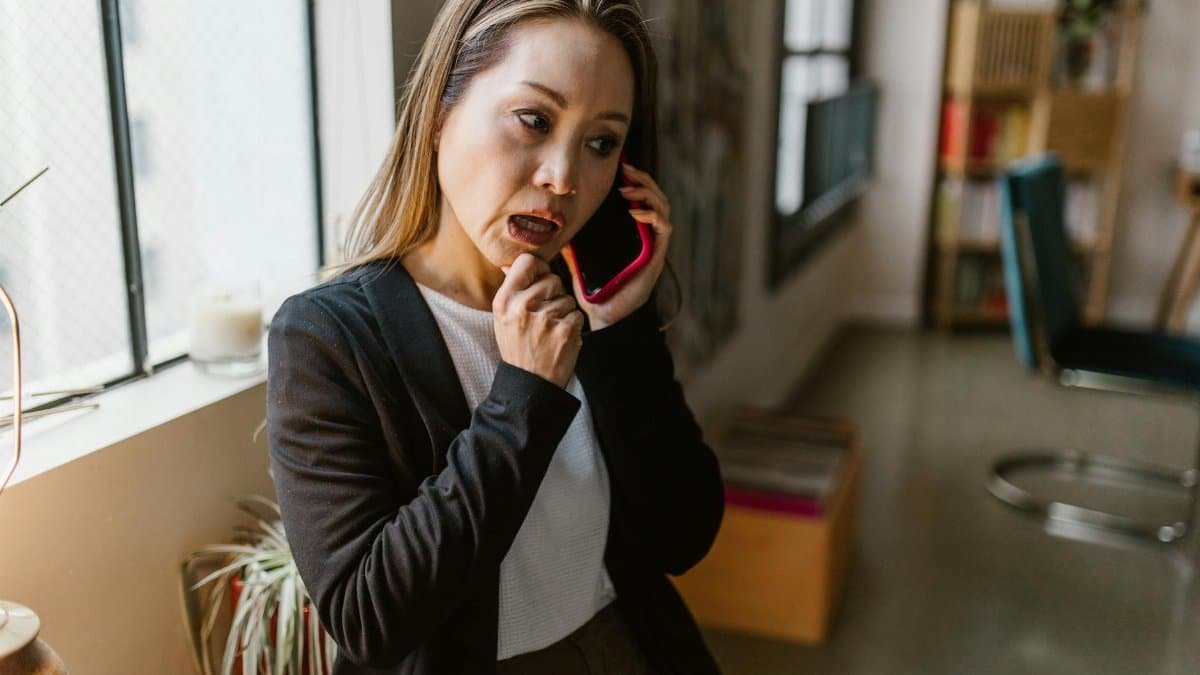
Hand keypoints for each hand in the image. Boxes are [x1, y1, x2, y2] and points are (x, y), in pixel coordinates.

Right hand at [494, 253, 583, 387]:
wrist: (529, 384)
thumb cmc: (517, 348)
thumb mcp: (503, 319)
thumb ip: (511, 290)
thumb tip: (511, 264)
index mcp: (505, 301)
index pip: (526, 262)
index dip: (538, 268)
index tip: (540, 279)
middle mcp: (523, 306)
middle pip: (552, 279)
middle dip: (554, 295)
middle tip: (544, 316)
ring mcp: (545, 318)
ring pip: (567, 298)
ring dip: (564, 312)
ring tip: (550, 330)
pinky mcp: (565, 330)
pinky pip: (578, 314)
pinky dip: (573, 326)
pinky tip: (560, 338)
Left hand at [562, 161, 671, 330]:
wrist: (604, 316)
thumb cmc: (594, 291)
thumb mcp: (577, 260)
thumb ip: (570, 244)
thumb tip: (551, 230)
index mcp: (630, 234)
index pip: (640, 199)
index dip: (635, 180)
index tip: (621, 167)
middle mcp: (645, 236)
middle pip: (655, 197)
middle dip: (643, 180)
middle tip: (627, 169)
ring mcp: (653, 245)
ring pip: (662, 208)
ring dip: (647, 193)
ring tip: (628, 189)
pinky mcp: (657, 255)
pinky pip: (664, 227)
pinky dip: (651, 215)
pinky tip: (636, 212)